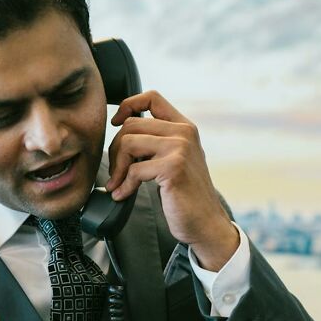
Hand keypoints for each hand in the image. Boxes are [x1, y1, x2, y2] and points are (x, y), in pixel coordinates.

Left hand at [106, 90, 238, 270]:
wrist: (205, 223)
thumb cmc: (186, 195)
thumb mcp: (176, 159)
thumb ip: (158, 141)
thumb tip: (122, 129)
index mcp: (184, 127)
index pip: (152, 97)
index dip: (128, 105)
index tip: (116, 123)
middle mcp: (184, 133)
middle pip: (132, 124)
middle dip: (116, 149)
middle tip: (116, 172)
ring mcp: (180, 148)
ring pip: (128, 142)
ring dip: (117, 168)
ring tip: (117, 184)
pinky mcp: (173, 167)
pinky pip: (134, 169)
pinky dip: (124, 185)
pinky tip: (122, 196)